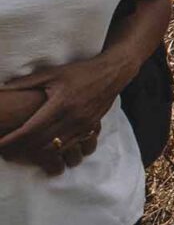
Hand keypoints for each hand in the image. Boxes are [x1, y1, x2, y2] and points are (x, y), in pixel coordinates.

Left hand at [0, 56, 125, 174]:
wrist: (113, 73)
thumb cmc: (80, 72)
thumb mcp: (53, 73)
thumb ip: (27, 82)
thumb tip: (2, 88)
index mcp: (60, 104)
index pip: (31, 129)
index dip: (13, 139)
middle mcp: (73, 118)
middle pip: (41, 142)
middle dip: (21, 148)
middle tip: (8, 150)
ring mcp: (83, 125)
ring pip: (56, 148)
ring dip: (38, 152)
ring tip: (23, 152)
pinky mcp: (90, 128)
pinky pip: (70, 146)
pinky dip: (55, 150)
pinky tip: (46, 148)